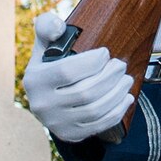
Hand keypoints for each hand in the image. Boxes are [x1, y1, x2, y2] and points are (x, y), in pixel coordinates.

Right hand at [23, 11, 133, 142]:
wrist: (46, 98)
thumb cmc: (50, 65)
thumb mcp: (44, 44)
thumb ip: (48, 27)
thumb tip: (58, 28)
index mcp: (35, 80)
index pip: (67, 72)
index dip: (92, 62)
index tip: (105, 53)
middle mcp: (42, 104)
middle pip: (85, 92)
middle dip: (110, 77)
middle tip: (120, 65)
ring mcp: (56, 122)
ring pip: (95, 110)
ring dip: (116, 93)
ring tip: (126, 79)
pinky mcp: (70, 134)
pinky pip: (99, 125)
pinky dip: (117, 111)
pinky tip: (125, 98)